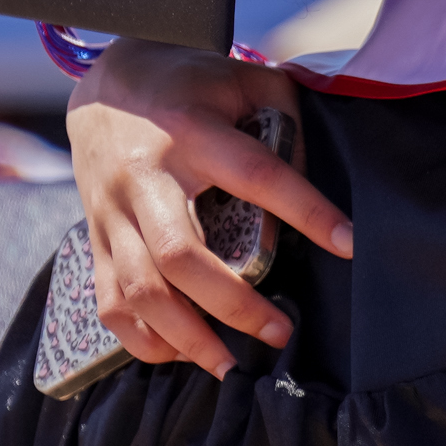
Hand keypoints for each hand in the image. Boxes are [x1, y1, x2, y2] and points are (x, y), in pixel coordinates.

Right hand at [69, 41, 350, 376]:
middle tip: (281, 333)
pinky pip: (109, 303)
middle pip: (179, 255)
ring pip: (139, 290)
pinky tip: (180, 353)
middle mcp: (145, 177)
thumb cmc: (191, 83)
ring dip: (186, 337)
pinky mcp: (96, 237)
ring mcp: (112, 212)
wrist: (107, 81)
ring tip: (231, 365)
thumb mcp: (246, 80)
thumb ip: (287, 122)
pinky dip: (142, 339)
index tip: (349, 243)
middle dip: (233, 305)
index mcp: (192, 132)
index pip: (257, 175)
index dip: (306, 211)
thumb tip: (317, 186)